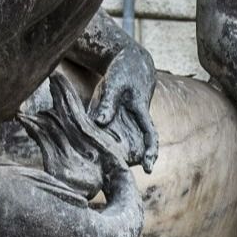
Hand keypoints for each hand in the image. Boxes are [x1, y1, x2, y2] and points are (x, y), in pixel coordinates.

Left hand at [89, 41, 158, 170]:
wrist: (129, 62)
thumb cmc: (125, 71)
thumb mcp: (115, 84)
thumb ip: (108, 104)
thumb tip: (99, 123)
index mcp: (141, 114)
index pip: (150, 138)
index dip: (150, 154)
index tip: (148, 169)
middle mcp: (135, 123)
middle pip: (133, 148)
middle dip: (125, 161)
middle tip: (110, 175)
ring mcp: (125, 122)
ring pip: (118, 143)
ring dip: (110, 154)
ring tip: (96, 169)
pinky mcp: (113, 120)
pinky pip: (106, 134)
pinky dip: (98, 142)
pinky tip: (85, 152)